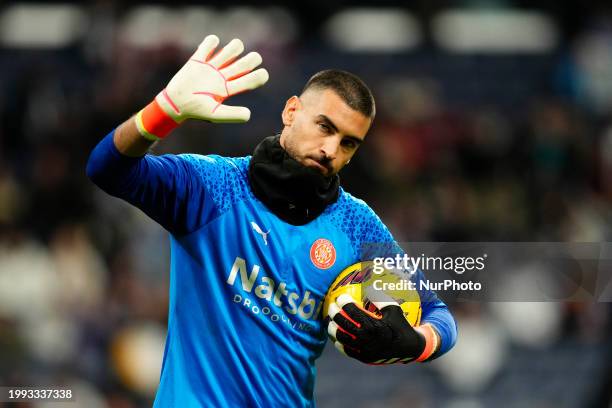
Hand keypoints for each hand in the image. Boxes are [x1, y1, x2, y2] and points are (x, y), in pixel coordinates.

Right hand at [135, 35, 268, 139]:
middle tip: (249, 61)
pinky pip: (209, 43)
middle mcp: (224, 76)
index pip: (251, 80)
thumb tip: (249, 114)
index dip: (260, 76)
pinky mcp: (198, 60)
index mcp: (229, 89)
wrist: (175, 103)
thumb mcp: (214, 114)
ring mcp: (212, 67)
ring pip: (232, 50)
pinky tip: (209, 49)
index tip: (262, 74)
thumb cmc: (195, 110)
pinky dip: (212, 42)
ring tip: (227, 55)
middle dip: (252, 59)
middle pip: (246, 62)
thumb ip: (232, 115)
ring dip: (235, 48)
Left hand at [327, 294, 438, 363]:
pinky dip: (340, 344)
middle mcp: (368, 339)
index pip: (354, 312)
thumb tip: (368, 288)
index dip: (345, 303)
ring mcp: (365, 350)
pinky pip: (347, 351)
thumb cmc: (401, 325)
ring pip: (342, 339)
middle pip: (344, 324)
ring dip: (333, 329)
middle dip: (334, 313)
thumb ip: (380, 299)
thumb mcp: (394, 309)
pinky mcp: (364, 358)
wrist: (409, 348)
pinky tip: (336, 337)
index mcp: (375, 326)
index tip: (341, 297)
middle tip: (331, 306)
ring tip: (330, 322)